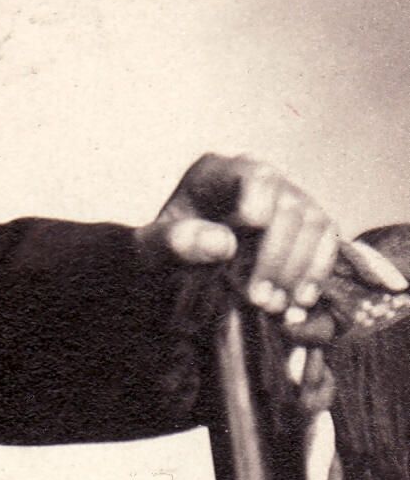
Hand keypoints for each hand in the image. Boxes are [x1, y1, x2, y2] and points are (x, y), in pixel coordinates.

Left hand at [138, 153, 337, 320]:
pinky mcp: (307, 226)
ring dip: (298, 268)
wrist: (178, 268)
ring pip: (314, 223)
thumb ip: (174, 241)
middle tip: (257, 299)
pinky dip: (316, 271)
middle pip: (288, 205)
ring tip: (273, 307)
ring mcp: (289, 200)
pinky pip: (327, 241)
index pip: (253, 174)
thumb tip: (223, 243)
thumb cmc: (164, 252)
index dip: (259, 196)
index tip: (252, 225)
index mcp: (219, 172)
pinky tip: (300, 301)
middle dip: (276, 255)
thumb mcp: (151, 249)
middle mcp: (261, 179)